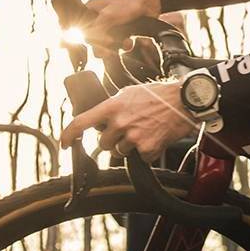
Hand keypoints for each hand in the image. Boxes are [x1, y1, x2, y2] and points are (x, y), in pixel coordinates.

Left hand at [60, 80, 196, 157]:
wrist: (184, 102)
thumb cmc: (158, 95)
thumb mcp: (129, 93)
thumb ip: (112, 106)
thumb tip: (100, 118)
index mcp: (112, 107)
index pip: (81, 122)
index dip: (68, 135)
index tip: (65, 144)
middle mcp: (120, 123)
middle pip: (103, 144)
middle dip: (112, 139)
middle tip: (127, 129)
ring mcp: (133, 137)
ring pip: (120, 152)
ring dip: (129, 146)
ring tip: (144, 131)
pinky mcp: (147, 149)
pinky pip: (139, 157)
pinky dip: (146, 151)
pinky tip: (154, 137)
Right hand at [84, 0, 162, 50]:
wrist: (151, 4)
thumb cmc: (129, 4)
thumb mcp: (108, 16)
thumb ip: (96, 30)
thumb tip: (88, 43)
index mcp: (90, 10)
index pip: (81, 29)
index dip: (88, 39)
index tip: (97, 44)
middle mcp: (98, 17)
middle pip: (93, 39)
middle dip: (104, 46)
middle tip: (111, 48)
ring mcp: (110, 25)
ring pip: (106, 44)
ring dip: (116, 47)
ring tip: (125, 43)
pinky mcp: (120, 31)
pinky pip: (117, 44)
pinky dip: (124, 45)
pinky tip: (130, 42)